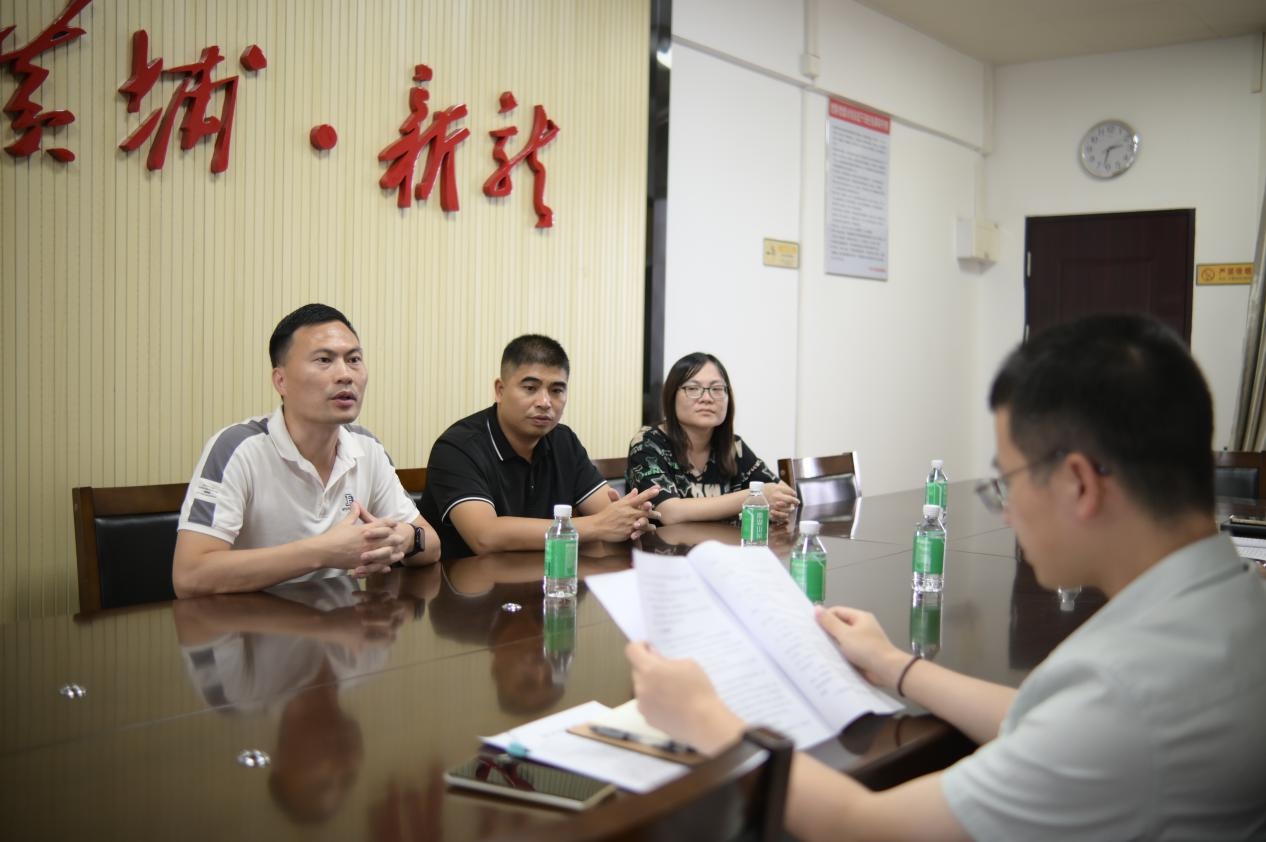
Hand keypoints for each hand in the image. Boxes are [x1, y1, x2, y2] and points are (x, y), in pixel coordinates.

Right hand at [319, 503, 406, 574]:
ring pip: (384, 554)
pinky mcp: (360, 564)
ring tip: (400, 554)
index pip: (381, 524)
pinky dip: (382, 567)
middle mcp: (368, 542)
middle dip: (395, 538)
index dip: (389, 523)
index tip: (395, 523)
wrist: (323, 551)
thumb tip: (356, 503)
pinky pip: (375, 566)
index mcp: (364, 530)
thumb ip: (353, 514)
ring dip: (393, 554)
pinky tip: (387, 568)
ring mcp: (365, 554)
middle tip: (402, 538)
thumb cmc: (333, 536)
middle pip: (386, 539)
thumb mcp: (344, 523)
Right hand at [588, 486, 660, 540]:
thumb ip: (628, 498)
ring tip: (654, 526)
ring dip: (650, 524)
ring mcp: (629, 523)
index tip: (658, 489)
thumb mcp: (617, 504)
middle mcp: (629, 512)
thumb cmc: (607, 514)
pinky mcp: (628, 532)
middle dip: (654, 513)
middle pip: (645, 511)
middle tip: (660, 515)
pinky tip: (649, 532)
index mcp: (626, 504)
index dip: (649, 493)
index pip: (640, 497)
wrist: (598, 526)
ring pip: (644, 522)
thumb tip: (636, 490)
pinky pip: (639, 532)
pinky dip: (645, 531)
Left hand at [625, 641, 743, 754]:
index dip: (640, 646)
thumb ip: (667, 660)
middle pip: (637, 670)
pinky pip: (646, 704)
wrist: (703, 723)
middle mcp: (640, 686)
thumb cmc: (698, 690)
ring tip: (671, 691)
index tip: (650, 648)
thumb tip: (655, 658)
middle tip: (666, 671)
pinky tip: (671, 705)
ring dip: (651, 685)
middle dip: (648, 667)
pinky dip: (654, 701)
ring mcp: (642, 705)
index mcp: (649, 669)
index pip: (632, 650)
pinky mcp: (647, 719)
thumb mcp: (688, 664)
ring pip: (641, 688)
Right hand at [762, 481, 798, 521]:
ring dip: (790, 508)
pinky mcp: (772, 513)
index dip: (794, 494)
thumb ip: (780, 487)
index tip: (794, 495)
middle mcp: (778, 497)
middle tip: (796, 502)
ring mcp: (775, 506)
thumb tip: (788, 490)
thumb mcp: (771, 485)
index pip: (791, 492)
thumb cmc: (760, 491)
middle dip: (795, 502)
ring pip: (789, 509)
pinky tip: (785, 514)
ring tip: (790, 508)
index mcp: (777, 489)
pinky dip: (785, 515)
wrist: (750, 499)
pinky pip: (783, 516)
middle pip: (792, 500)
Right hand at [815, 605, 909, 689]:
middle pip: (839, 625)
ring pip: (842, 640)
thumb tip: (817, 608)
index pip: (837, 612)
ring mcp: (862, 641)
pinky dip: (839, 654)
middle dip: (827, 632)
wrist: (886, 670)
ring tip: (817, 650)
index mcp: (859, 617)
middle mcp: (861, 627)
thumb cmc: (866, 649)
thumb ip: (829, 622)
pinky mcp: (862, 654)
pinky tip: (829, 659)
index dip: (824, 617)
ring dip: (833, 644)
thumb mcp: (845, 634)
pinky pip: (847, 651)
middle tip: (812, 639)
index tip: (811, 627)